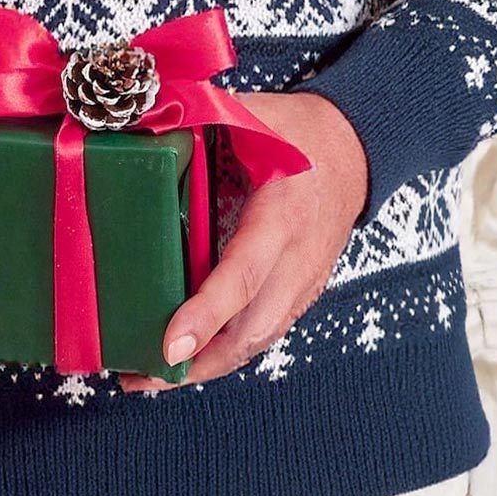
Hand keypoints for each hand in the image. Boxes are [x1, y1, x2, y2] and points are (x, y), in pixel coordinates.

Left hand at [118, 90, 368, 393]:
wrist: (356, 149)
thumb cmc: (299, 132)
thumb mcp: (254, 117)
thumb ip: (200, 124)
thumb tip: (140, 126)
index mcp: (282, 215)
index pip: (243, 274)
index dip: (206, 313)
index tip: (169, 345)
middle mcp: (297, 259)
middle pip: (251, 330)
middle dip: (197, 363)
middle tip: (140, 377)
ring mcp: (303, 281)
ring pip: (256, 341)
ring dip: (206, 367)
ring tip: (149, 378)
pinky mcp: (300, 291)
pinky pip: (261, 332)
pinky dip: (225, 352)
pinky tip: (187, 359)